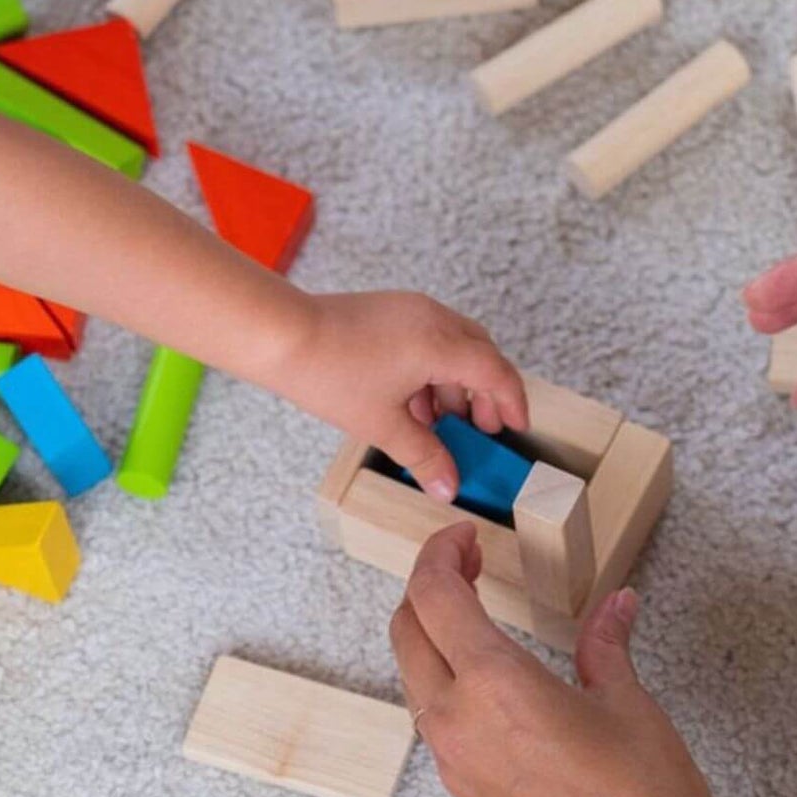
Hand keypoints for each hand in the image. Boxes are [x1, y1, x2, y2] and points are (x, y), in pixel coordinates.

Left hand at [269, 291, 528, 501]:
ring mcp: (412, 310)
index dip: (511, 402)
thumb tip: (448, 486)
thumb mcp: (382, 424)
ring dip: (457, 383)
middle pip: (482, 354)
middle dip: (486, 393)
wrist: (280, 335)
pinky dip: (434, 369)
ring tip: (442, 422)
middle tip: (482, 428)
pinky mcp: (392, 310)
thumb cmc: (329, 372)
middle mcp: (434, 319)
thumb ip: (424, 455)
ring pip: (456, 345)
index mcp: (441, 344)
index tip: (516, 426)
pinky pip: (430, 338)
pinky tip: (414, 403)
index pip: (496, 372)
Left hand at [390, 524, 736, 796]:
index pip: (434, 598)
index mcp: (495, 687)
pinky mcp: (468, 794)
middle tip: (468, 564)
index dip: (439, 555)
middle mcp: (459, 724)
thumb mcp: (629, 703)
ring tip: (477, 613)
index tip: (464, 537)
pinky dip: (446, 681)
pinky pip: (435, 721)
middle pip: (406, 633)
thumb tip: (615, 607)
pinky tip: (491, 676)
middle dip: (427, 588)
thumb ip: (605, 646)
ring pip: (415, 679)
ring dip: (431, 636)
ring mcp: (457, 764)